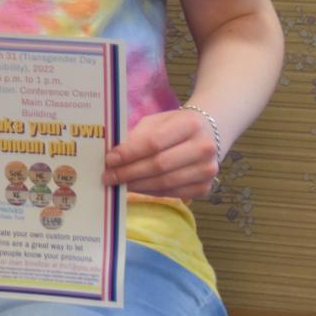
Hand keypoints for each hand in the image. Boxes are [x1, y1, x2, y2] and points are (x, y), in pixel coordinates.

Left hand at [102, 108, 218, 199]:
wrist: (207, 135)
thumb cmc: (174, 126)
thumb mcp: (156, 122)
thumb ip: (137, 136)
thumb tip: (114, 156)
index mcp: (190, 124)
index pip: (154, 142)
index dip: (129, 153)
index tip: (110, 159)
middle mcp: (204, 148)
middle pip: (159, 165)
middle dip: (129, 172)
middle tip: (108, 177)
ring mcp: (207, 170)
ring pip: (165, 182)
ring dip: (137, 185)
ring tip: (118, 184)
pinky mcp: (205, 188)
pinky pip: (171, 193)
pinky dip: (150, 192)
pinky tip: (135, 188)